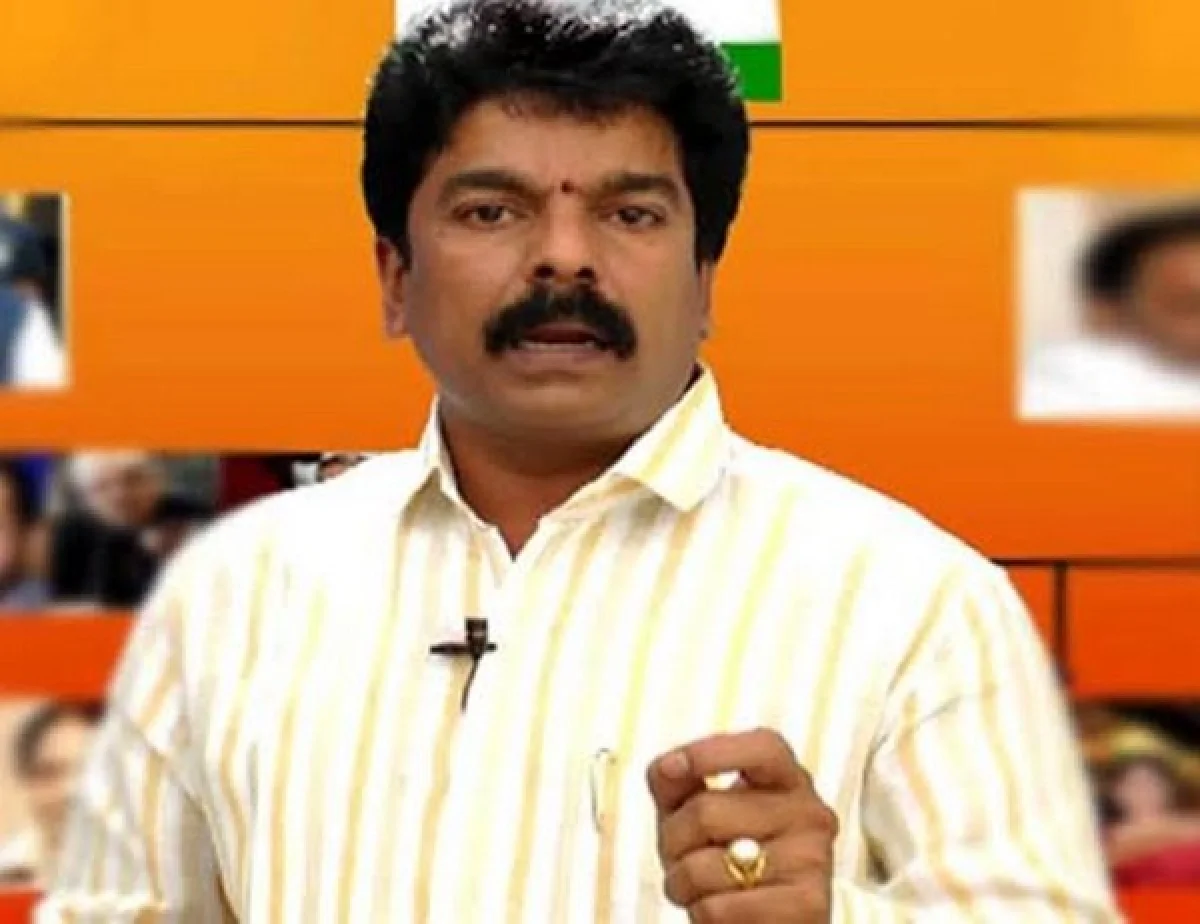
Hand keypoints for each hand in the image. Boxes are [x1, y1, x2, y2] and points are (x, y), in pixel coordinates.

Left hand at [646, 728, 837, 922]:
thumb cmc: (730, 863)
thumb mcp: (700, 817)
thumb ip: (680, 784)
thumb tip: (667, 767)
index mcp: (789, 780)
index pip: (762, 748)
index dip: (713, 751)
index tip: (672, 766)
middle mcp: (809, 813)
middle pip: (706, 811)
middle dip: (672, 842)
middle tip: (680, 859)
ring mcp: (811, 860)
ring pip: (704, 867)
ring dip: (681, 885)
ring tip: (701, 889)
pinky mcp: (807, 907)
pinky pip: (717, 909)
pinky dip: (701, 914)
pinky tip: (721, 913)